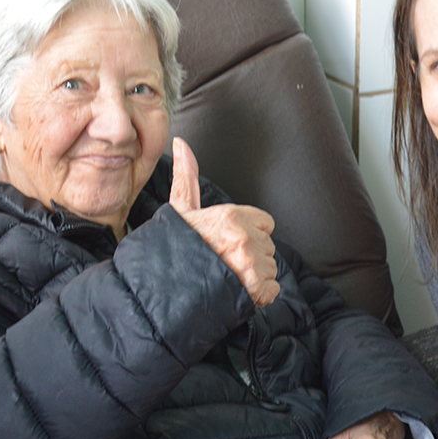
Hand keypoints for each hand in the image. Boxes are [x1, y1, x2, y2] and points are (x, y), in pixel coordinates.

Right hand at [169, 137, 279, 306]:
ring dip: (255, 277)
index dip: (250, 234)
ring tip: (228, 277)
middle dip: (252, 256)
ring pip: (271, 269)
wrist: (165, 288)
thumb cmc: (174, 249)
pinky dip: (259, 296)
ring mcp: (249, 263)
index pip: (265, 223)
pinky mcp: (254, 288)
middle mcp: (243, 237)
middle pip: (268, 246)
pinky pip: (272, 290)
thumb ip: (187, 177)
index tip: (230, 243)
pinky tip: (237, 291)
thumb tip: (181, 143)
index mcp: (231, 216)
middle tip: (225, 262)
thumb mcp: (180, 210)